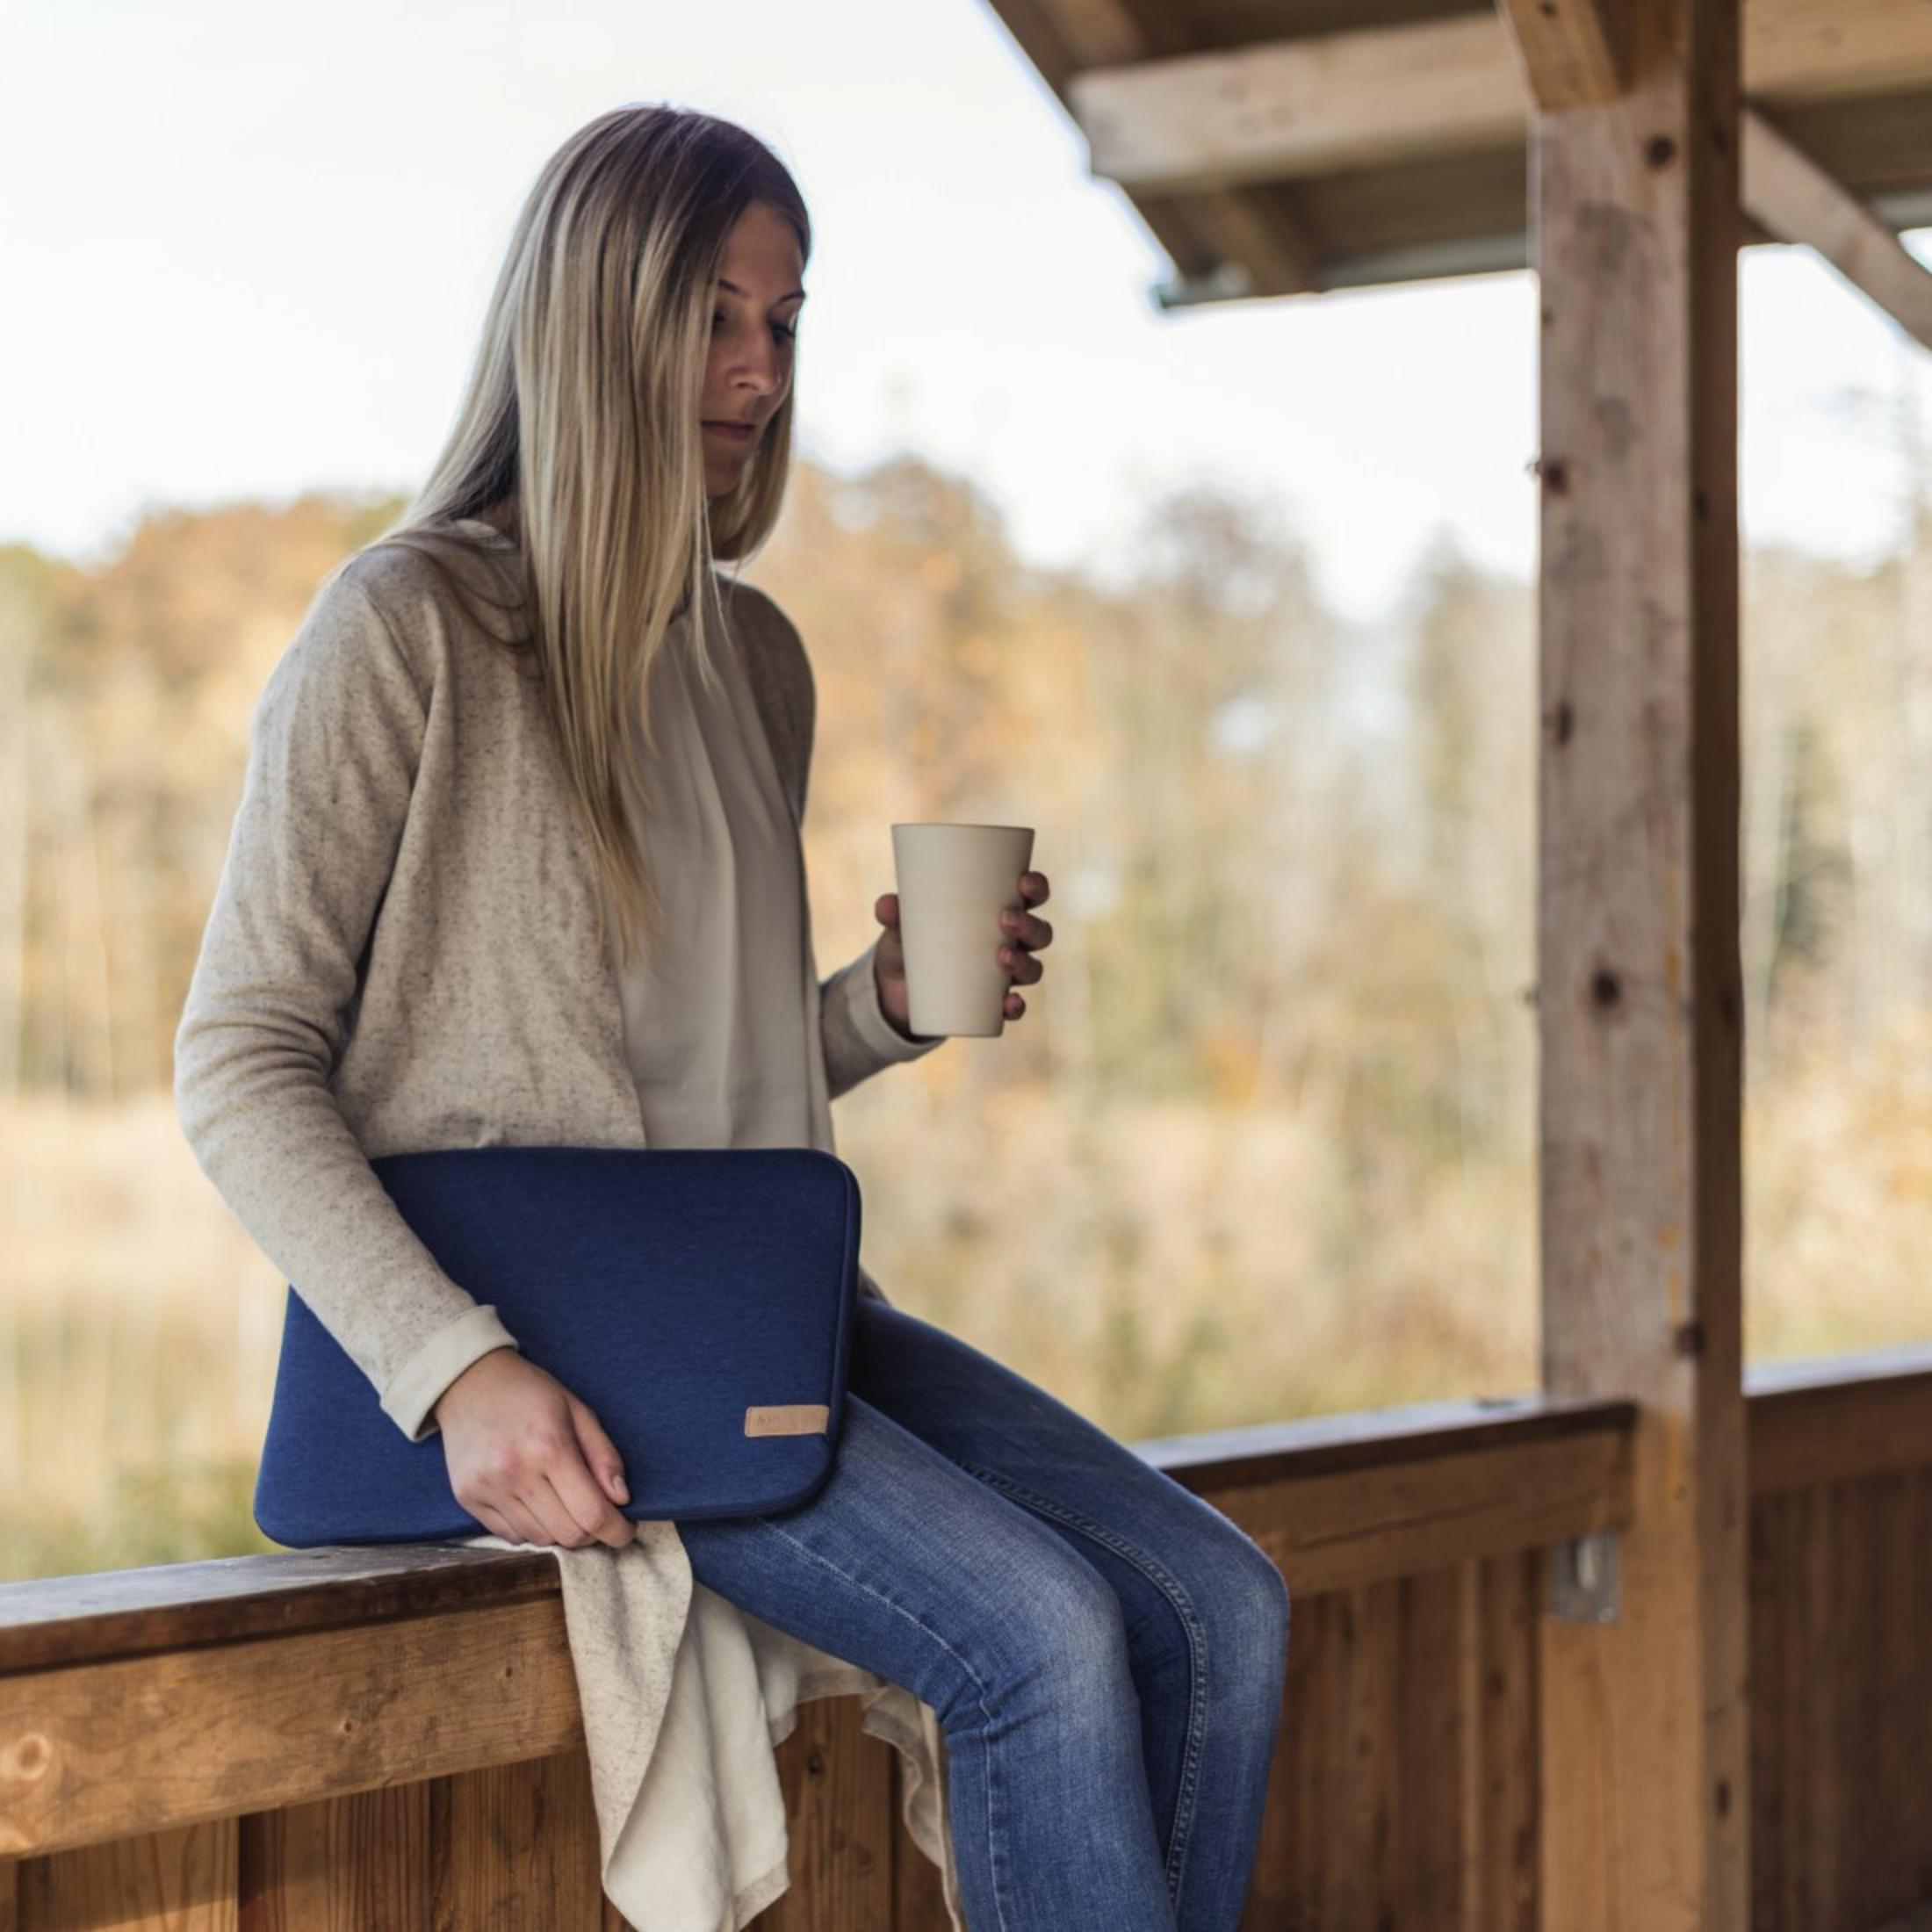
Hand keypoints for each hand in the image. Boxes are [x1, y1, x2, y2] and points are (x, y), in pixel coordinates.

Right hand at [431, 1347, 636, 1548]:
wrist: (470, 1382)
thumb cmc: (531, 1393)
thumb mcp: (578, 1410)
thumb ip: (604, 1455)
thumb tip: (622, 1499)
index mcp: (549, 1446)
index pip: (591, 1513)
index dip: (616, 1531)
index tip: (626, 1530)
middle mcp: (515, 1472)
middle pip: (567, 1534)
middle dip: (592, 1532)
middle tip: (597, 1513)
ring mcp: (487, 1488)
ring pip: (539, 1539)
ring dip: (560, 1530)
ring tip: (564, 1503)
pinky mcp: (467, 1498)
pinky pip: (510, 1536)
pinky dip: (531, 1529)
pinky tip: (535, 1503)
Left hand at [872, 870, 1052, 1029]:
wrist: (897, 988)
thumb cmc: (911, 940)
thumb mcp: (900, 926)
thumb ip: (893, 913)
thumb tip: (887, 906)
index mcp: (999, 910)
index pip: (1032, 895)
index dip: (1036, 887)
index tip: (1023, 881)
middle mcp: (1011, 942)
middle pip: (1039, 932)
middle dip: (1030, 925)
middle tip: (1005, 919)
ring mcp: (1005, 975)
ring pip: (1033, 968)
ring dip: (1025, 962)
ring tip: (1002, 957)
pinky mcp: (992, 1003)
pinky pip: (1015, 1007)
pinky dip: (1016, 1007)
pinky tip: (1010, 1003)